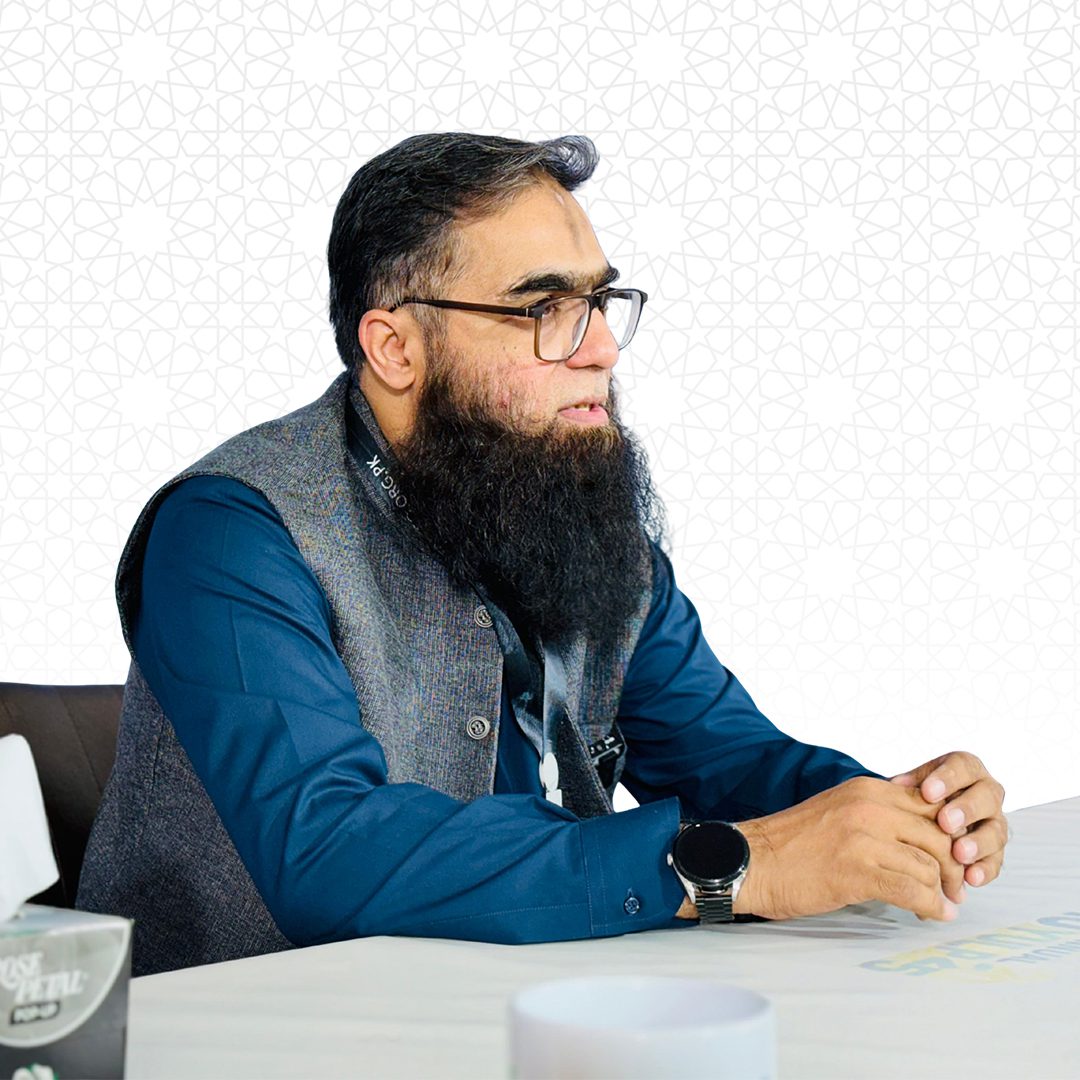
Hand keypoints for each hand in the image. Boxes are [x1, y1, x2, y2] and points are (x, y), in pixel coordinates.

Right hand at [732, 775, 963, 922]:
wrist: (752, 861)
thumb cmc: (792, 843)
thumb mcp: (839, 811)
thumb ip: (877, 814)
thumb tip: (918, 837)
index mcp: (867, 789)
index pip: (931, 804)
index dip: (950, 833)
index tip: (952, 855)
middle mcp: (870, 807)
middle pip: (939, 835)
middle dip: (954, 866)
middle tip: (956, 886)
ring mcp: (865, 838)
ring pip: (930, 865)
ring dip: (943, 891)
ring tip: (943, 905)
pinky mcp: (858, 871)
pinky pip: (913, 891)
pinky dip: (931, 907)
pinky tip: (933, 915)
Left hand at [889, 751, 1007, 893]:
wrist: (925, 820)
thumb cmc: (916, 798)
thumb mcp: (910, 785)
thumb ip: (907, 785)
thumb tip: (896, 786)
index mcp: (965, 770)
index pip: (963, 766)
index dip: (948, 779)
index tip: (928, 792)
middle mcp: (985, 792)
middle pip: (987, 796)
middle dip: (966, 809)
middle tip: (946, 823)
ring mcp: (994, 822)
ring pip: (996, 830)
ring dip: (979, 843)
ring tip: (958, 854)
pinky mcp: (995, 850)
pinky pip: (996, 861)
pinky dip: (985, 870)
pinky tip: (971, 878)